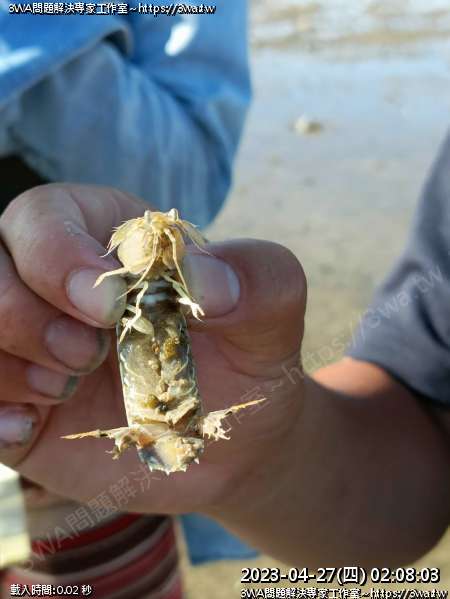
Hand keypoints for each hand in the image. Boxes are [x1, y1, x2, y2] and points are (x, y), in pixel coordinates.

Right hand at [0, 184, 305, 514]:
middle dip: (24, 315)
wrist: (234, 446)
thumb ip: (259, 278)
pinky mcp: (17, 402)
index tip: (107, 309)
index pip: (42, 215)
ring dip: (7, 364)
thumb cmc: (248, 365)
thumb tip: (206, 282)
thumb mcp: (272, 317)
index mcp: (108, 240)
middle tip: (87, 356)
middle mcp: (56, 285)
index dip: (55, 255)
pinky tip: (30, 431)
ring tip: (64, 392)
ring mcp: (30, 344)